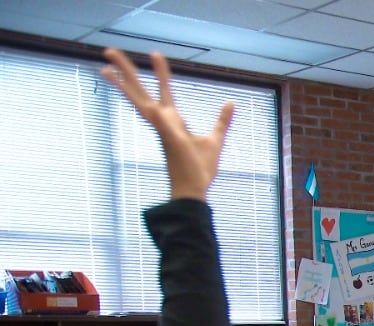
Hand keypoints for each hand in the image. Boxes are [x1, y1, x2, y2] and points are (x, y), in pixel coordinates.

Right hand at [99, 49, 233, 200]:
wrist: (195, 191)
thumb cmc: (200, 169)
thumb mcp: (216, 139)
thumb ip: (222, 120)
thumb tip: (230, 102)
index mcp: (172, 120)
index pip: (164, 90)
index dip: (161, 72)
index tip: (155, 53)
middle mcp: (163, 122)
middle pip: (141, 91)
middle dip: (127, 71)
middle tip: (108, 51)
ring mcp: (164, 130)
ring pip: (140, 102)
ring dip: (123, 85)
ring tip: (106, 67)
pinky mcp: (170, 140)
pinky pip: (159, 122)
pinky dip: (153, 112)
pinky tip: (146, 102)